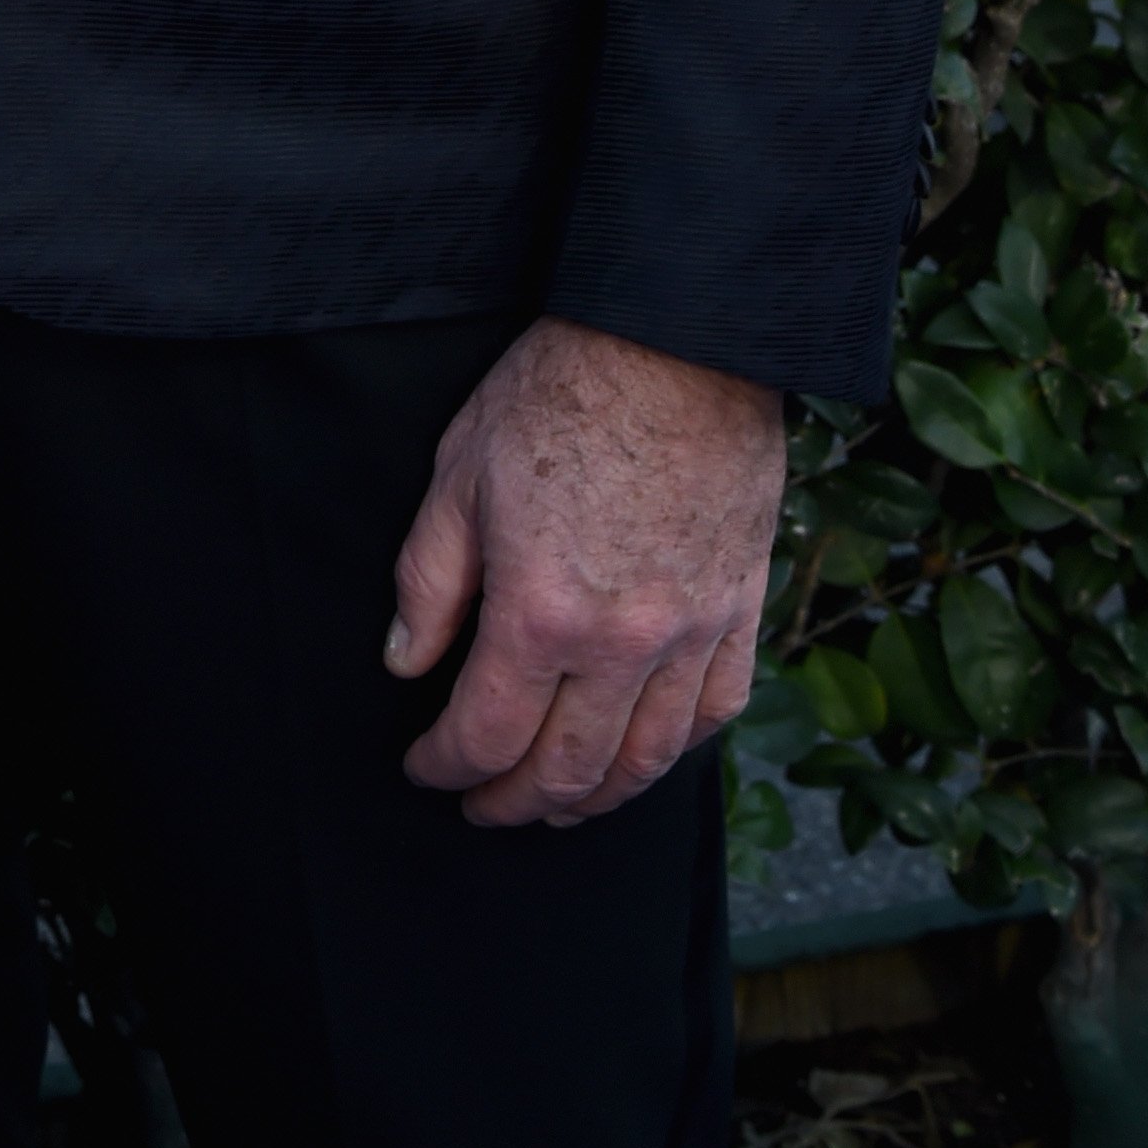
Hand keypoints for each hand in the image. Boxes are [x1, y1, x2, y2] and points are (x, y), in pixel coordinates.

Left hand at [384, 314, 781, 829]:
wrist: (675, 341)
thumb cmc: (559, 393)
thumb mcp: (459, 475)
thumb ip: (429, 582)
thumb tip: (407, 663)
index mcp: (540, 613)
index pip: (486, 735)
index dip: (447, 767)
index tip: (425, 769)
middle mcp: (622, 644)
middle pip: (566, 770)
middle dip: (513, 802)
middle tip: (482, 807)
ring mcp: (691, 634)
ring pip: (645, 762)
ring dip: (595, 799)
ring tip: (558, 805)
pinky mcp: (740, 610)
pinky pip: (715, 713)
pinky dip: (675, 751)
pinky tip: (644, 755)